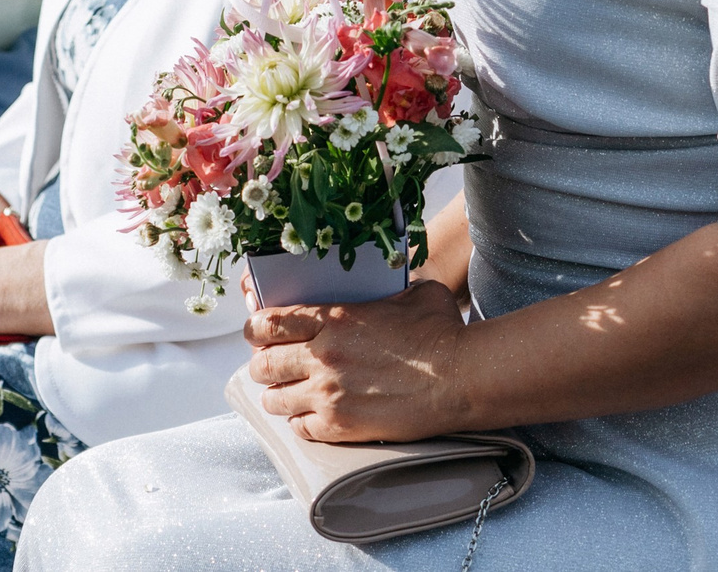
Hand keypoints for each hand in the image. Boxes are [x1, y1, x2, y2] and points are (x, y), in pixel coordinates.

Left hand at [245, 279, 474, 443]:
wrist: (461, 377)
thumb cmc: (441, 332)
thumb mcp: (412, 293)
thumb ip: (383, 291)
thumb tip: (382, 288)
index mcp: (333, 317)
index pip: (268, 322)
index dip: (256, 329)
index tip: (259, 333)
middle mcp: (322, 355)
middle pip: (263, 364)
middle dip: (263, 365)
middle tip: (272, 367)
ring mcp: (328, 393)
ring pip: (274, 400)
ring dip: (278, 397)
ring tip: (288, 395)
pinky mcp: (340, 426)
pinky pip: (299, 429)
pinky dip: (301, 423)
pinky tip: (312, 417)